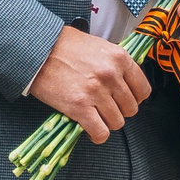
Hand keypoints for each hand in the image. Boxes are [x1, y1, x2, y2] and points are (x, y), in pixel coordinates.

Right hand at [26, 27, 149, 144]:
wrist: (36, 49)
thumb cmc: (63, 45)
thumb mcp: (97, 45)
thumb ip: (114, 63)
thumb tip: (124, 81)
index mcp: (119, 58)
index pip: (143, 90)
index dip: (134, 98)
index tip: (124, 100)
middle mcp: (111, 75)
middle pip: (131, 109)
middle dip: (119, 111)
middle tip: (105, 107)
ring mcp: (96, 92)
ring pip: (117, 122)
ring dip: (107, 122)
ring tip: (95, 116)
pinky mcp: (79, 107)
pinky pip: (100, 132)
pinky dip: (97, 135)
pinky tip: (89, 128)